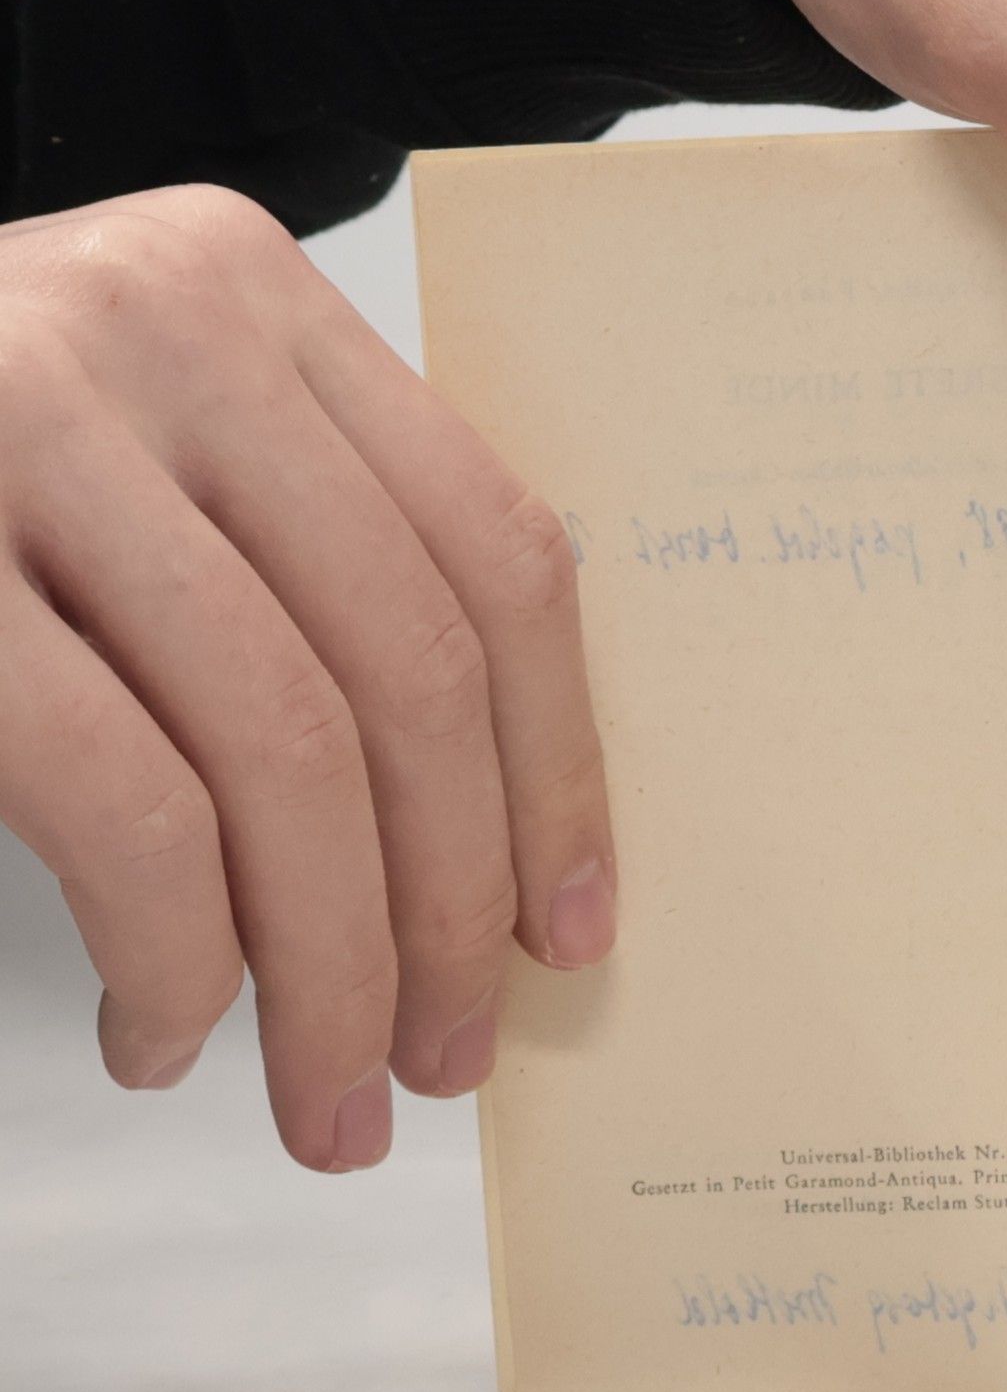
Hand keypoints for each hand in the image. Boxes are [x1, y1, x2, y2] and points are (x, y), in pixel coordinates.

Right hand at [0, 187, 615, 1169]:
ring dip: (332, 968)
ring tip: (332, 1092)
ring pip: (288, 751)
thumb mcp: (149, 456)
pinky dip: (176, 956)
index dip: (557, 769)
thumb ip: (308, 566)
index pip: (495, 556)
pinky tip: (170, 1033)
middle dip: (450, 906)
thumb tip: (485, 843)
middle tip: (450, 1055)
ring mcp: (27, 425)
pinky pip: (129, 804)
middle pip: (410, 668)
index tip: (567, 926)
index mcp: (255, 299)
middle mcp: (160, 328)